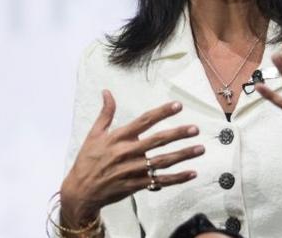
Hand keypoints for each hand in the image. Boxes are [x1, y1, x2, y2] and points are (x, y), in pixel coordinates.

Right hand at [60, 90, 204, 227]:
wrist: (81, 190)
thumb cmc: (87, 160)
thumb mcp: (93, 134)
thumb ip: (105, 113)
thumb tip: (107, 92)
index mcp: (118, 137)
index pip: (144, 121)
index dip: (162, 113)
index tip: (178, 106)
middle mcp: (127, 152)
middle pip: (157, 141)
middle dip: (178, 134)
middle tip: (195, 128)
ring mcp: (133, 170)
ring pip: (163, 161)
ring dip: (183, 155)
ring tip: (200, 148)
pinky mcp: (136, 185)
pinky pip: (160, 181)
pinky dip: (177, 178)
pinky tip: (192, 173)